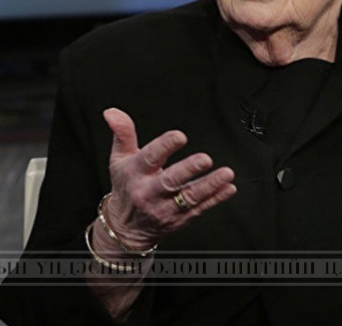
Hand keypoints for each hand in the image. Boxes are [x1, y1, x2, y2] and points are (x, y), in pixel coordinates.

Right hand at [101, 107, 236, 249]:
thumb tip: (112, 112)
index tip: (179, 136)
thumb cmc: (126, 187)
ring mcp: (166, 208)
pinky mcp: (180, 219)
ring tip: (226, 174)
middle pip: (170, 181)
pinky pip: (200, 209)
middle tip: (205, 159)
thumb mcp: (119, 159)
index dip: (164, 146)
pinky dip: (216, 199)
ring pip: (189, 198)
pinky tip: (228, 188)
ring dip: (209, 186)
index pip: (149, 158)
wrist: (125, 228)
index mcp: (135, 174)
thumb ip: (123, 133)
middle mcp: (150, 192)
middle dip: (189, 170)